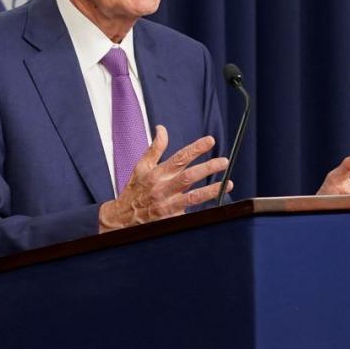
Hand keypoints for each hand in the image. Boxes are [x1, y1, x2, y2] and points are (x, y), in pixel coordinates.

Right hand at [99, 126, 231, 229]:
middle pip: (189, 176)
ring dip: (211, 190)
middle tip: (224, 161)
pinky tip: (217, 204)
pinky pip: (190, 214)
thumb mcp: (140, 167)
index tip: (210, 141)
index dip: (196, 148)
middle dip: (208, 168)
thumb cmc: (134, 190)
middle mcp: (162, 188)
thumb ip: (154, 148)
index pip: (179, 158)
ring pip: (193, 197)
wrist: (122, 219)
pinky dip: (202, 209)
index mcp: (156, 174)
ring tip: (227, 183)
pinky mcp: (171, 219)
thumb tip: (162, 128)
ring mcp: (167, 205)